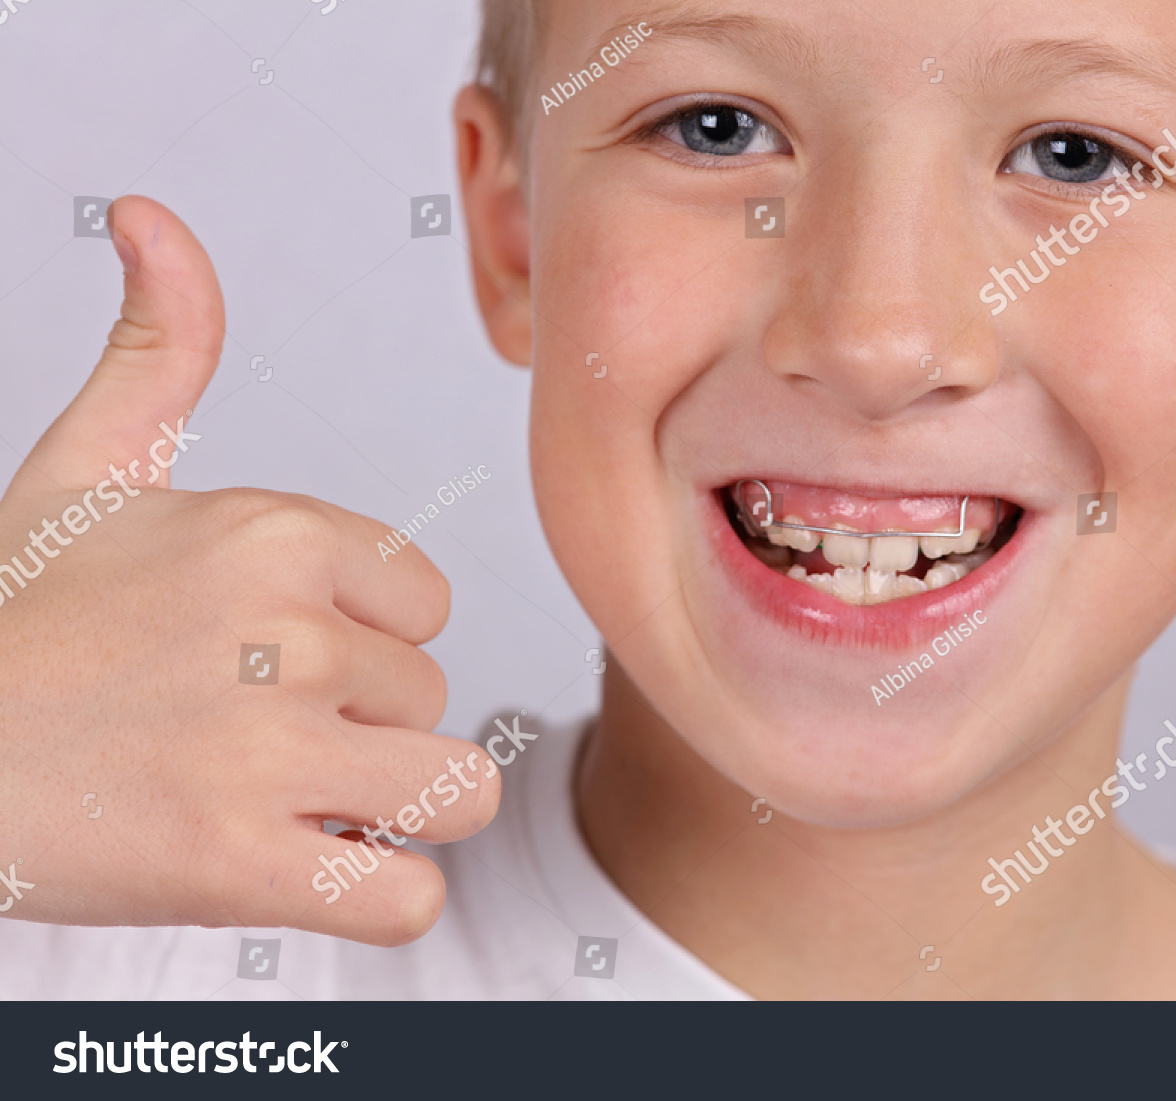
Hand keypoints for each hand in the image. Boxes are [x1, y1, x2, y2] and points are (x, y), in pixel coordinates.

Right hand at [0, 196, 498, 945]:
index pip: (428, 606)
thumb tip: (151, 216)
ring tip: (288, 801)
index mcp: (278, 534)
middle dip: (357, 728)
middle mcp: (284, 632)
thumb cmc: (21, 624)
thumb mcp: (87, 467)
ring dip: (381, 808)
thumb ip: (158, 347)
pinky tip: (298, 868)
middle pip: (432, 700)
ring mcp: (265, 752)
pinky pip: (407, 897)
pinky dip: (373, 898)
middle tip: (244, 732)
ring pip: (452, 789)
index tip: (272, 655)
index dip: (363, 644)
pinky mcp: (243, 866)